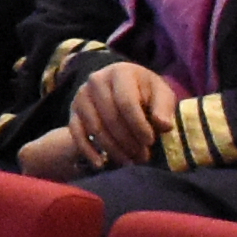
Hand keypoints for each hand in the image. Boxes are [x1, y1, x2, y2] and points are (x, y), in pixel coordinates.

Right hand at [63, 59, 182, 167]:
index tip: (150, 141)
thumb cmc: (146, 93)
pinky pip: (77, 134)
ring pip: (95, 128)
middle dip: (128, 141)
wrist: (123, 88)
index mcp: (120, 72)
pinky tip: (101, 164)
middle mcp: (96, 80)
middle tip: (143, 156)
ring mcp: (81, 96)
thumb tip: (164, 126)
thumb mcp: (161, 95)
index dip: (139, 126)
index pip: (127, 103)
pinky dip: (88, 151)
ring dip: (113, 149)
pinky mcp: (73, 111)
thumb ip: (164, 108)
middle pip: (110, 117)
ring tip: (130, 161)